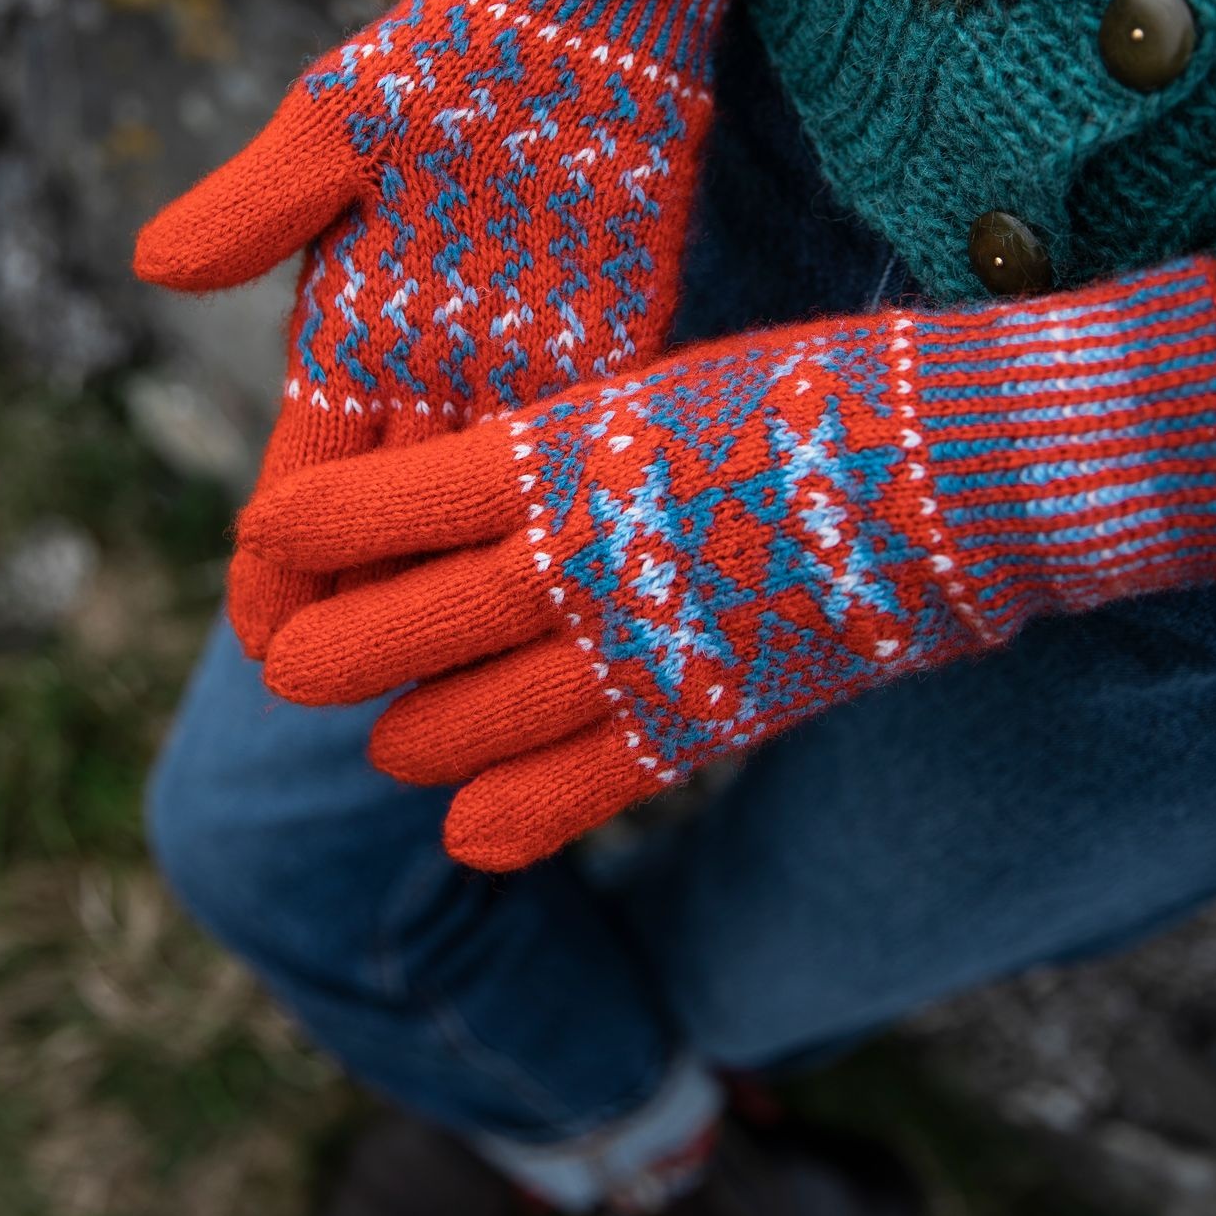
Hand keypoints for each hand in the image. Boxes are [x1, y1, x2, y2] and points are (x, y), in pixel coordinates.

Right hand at [134, 0, 736, 657]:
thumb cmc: (446, 58)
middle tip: (344, 695)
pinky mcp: (608, 347)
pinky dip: (554, 518)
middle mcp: (432, 367)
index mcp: (354, 328)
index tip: (261, 637)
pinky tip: (566, 584)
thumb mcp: (337, 123)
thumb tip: (150, 269)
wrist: (579, 13)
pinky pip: (572, 453)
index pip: (301, 475)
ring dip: (454, 585)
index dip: (274, 560)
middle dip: (361, 607)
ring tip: (451, 676)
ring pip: (473, 507)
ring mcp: (520, 365)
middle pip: (385, 518)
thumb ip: (259, 204)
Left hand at [237, 313, 980, 868]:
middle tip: (289, 665)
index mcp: (548, 452)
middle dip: (324, 652)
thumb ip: (551, 447)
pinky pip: (575, 789)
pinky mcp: (697, 720)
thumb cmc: (798, 391)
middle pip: (393, 628)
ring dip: (410, 738)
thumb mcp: (648, 385)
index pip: (372, 505)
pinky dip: (509, 816)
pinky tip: (465, 830)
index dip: (302, 528)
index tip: (267, 536)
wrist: (948, 466)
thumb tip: (465, 477)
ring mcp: (630, 650)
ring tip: (390, 745)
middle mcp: (566, 558)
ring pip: (466, 721)